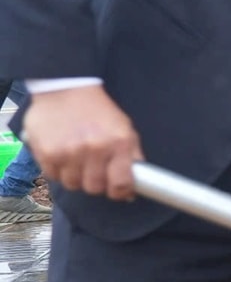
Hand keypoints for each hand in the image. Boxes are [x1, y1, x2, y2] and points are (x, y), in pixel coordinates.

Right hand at [21, 84, 142, 199]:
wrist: (66, 90)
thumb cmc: (98, 111)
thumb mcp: (124, 128)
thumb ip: (132, 156)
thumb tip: (133, 187)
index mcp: (118, 143)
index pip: (121, 183)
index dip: (120, 192)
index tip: (118, 190)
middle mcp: (94, 149)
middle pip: (95, 188)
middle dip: (96, 183)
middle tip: (94, 171)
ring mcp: (68, 152)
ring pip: (73, 184)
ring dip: (75, 177)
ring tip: (77, 160)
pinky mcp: (46, 152)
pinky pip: (53, 176)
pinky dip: (58, 170)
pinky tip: (62, 155)